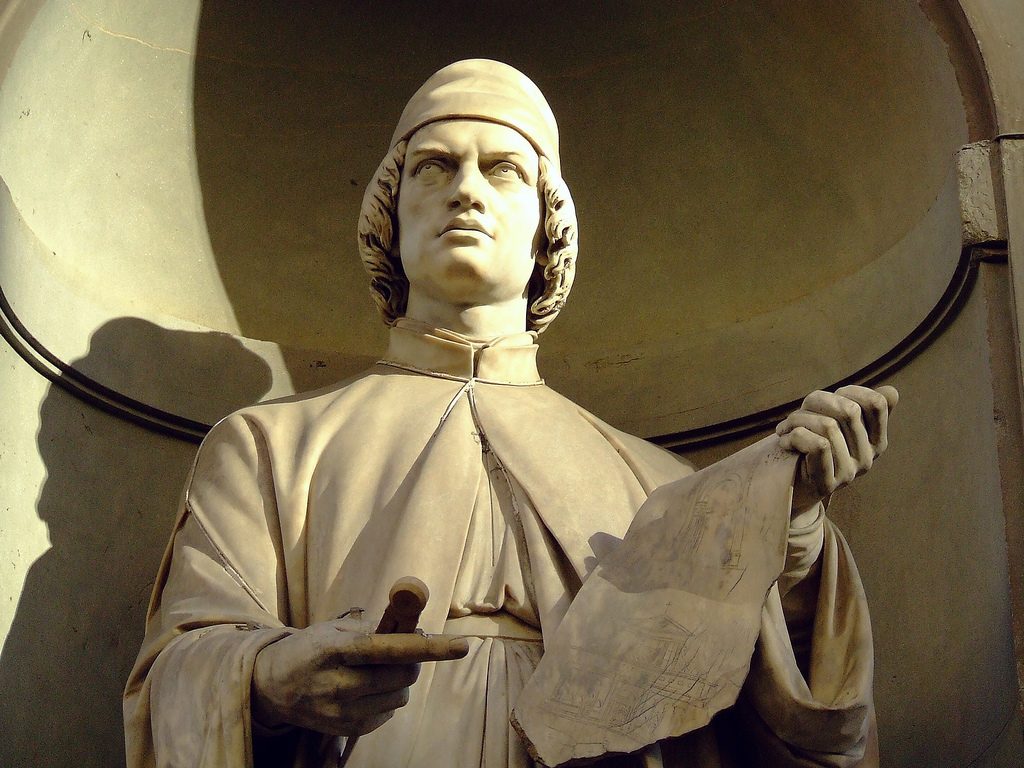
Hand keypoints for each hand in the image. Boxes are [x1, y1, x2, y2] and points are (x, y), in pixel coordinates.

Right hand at [251, 620, 468, 736]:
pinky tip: (365, 688)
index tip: (461, 645)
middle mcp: (339, 684)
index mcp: (336, 650)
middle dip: (412, 660)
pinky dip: (386, 698)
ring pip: (400, 696)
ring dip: (400, 680)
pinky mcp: (346, 731)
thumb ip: (374, 628)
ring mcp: (342, 712)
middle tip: (400, 649)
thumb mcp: (334, 629)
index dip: (429, 646)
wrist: (272, 686)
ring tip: (375, 670)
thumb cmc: (310, 648)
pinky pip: (388, 713)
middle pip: (404, 675)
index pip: (391, 648)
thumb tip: (415, 626)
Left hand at [776, 385, 898, 514]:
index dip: (849, 391)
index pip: (877, 403)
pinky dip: (795, 436)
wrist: (789, 486)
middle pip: (849, 410)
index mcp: (876, 441)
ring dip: (797, 420)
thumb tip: (890, 392)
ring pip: (828, 425)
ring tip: (786, 428)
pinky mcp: (827, 483)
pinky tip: (785, 442)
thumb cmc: (811, 444)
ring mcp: (850, 473)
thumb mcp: (835, 422)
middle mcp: (868, 458)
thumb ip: (861, 408)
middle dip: (814, 403)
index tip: (824, 400)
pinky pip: (818, 445)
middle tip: (796, 414)